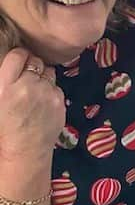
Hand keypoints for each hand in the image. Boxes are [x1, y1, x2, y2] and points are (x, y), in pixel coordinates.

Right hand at [0, 48, 64, 162]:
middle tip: (27, 78)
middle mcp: (26, 86)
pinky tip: (44, 103)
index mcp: (5, 86)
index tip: (20, 61)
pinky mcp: (59, 100)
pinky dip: (51, 91)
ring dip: (43, 78)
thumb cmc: (6, 126)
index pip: (17, 55)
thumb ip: (6, 79)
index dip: (19, 56)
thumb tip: (18, 59)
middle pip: (35, 61)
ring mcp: (46, 93)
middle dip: (32, 66)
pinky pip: (57, 86)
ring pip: (49, 72)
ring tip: (35, 92)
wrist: (25, 149)